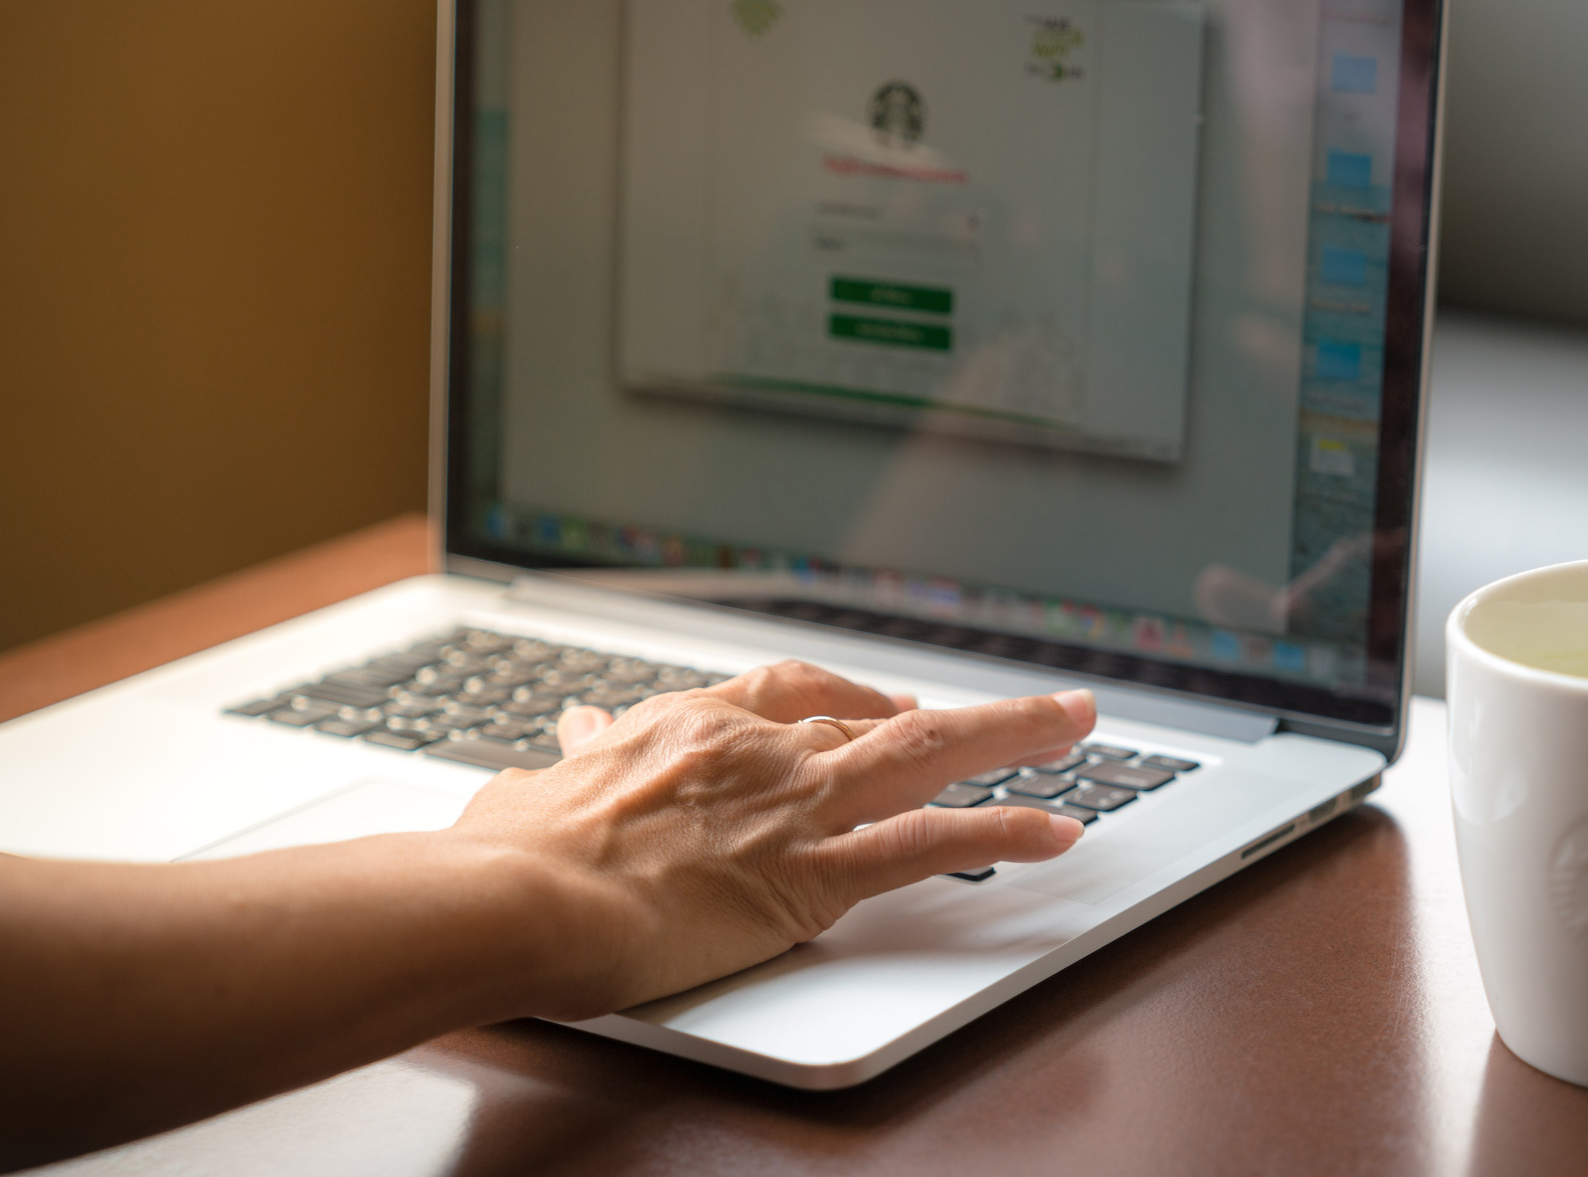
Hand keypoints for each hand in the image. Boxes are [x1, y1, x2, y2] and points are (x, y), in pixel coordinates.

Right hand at [445, 660, 1095, 1016]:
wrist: (517, 895)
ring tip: (1077, 724)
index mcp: (690, 725)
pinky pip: (927, 843)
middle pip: (875, 711)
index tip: (878, 703)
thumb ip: (568, 764)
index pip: (790, 691)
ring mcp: (792, 804)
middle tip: (1019, 704)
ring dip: (1012, 733)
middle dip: (953, 709)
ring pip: (924, 752)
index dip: (847, 697)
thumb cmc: (510, 856)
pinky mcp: (811, 873)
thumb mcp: (534, 790)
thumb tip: (560, 744)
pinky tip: (1055, 828)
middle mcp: (755, 748)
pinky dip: (1000, 833)